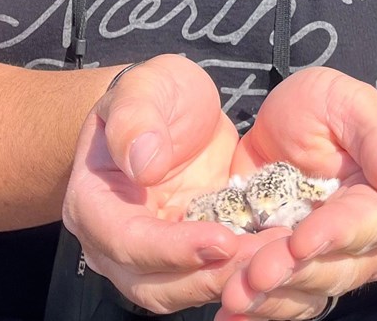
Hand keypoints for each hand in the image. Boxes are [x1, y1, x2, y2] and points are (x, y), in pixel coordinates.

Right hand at [63, 55, 281, 312]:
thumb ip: (135, 118)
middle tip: (262, 262)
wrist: (174, 109)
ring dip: (233, 281)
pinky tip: (282, 255)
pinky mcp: (191, 254)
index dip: (171, 248)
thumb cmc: (153, 94)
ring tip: (279, 260)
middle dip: (208, 277)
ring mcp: (155, 254)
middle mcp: (116, 241)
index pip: (125, 240)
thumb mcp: (144, 86)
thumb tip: (143, 166)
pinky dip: (245, 272)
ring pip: (186, 289)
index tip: (221, 240)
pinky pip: (214, 275)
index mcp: (94, 202)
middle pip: (154, 283)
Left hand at [220, 68, 376, 320]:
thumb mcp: (350, 103)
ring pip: (304, 293)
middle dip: (292, 273)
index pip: (361, 224)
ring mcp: (324, 263)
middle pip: (332, 269)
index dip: (333, 235)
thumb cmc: (332, 111)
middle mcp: (360, 245)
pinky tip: (227, 315)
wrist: (299, 132)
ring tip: (232, 296)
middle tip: (255, 275)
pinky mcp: (289, 273)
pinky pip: (279, 302)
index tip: (300, 241)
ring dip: (269, 299)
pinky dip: (253, 312)